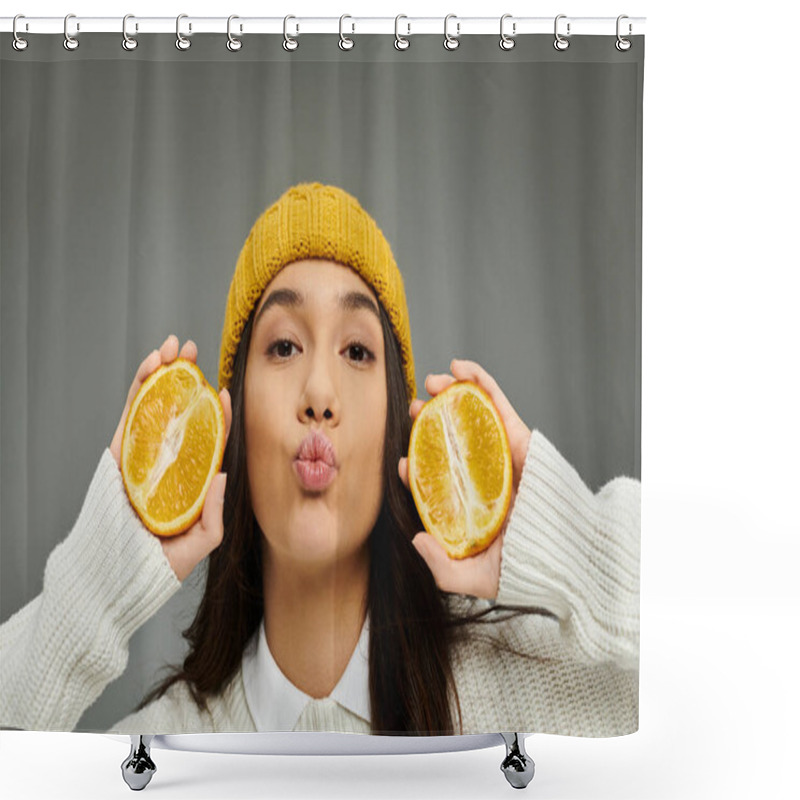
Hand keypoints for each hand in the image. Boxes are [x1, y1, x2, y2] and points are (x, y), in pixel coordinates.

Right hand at [109, 334, 232, 582]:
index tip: (225, 390)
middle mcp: (166, 461)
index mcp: (188, 477)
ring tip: (172, 348)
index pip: (207, 437)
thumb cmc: (158, 565)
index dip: (216, 412)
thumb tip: (222, 473)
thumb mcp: (201, 542)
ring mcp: (141, 455)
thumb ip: (214, 513)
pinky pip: (130, 416)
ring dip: (162, 373)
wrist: (114, 579)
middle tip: (193, 350)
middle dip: (185, 378)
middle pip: (178, 411)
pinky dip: (139, 390)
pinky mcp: (118, 455)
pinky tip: (151, 368)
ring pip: (153, 405)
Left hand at [398, 358, 530, 599]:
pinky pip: (497, 404)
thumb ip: (442, 566)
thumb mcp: (472, 577)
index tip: (404, 463)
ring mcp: (499, 454)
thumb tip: (417, 540)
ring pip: (472, 415)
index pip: (437, 477)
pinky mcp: (518, 437)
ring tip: (433, 382)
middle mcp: (482, 474)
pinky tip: (461, 368)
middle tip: (415, 409)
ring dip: (451, 392)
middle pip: (451, 439)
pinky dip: (480, 383)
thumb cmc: (522, 568)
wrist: (565, 557)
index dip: (417, 465)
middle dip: (429, 420)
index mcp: (469, 501)